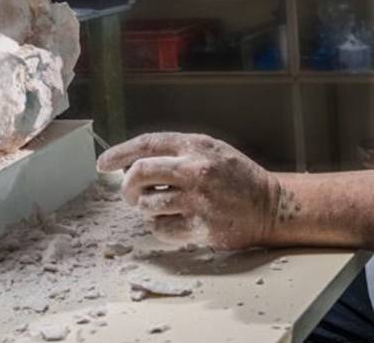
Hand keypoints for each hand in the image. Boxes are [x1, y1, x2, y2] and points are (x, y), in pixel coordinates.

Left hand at [97, 132, 281, 249]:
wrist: (270, 205)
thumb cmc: (236, 177)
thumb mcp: (210, 150)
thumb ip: (177, 153)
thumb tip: (133, 165)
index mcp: (195, 146)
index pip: (146, 144)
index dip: (119, 153)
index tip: (103, 164)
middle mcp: (195, 169)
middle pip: (139, 173)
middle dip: (127, 186)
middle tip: (130, 195)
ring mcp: (198, 199)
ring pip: (147, 204)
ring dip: (146, 208)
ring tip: (162, 207)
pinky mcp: (201, 226)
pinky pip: (161, 229)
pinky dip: (162, 227)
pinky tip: (176, 222)